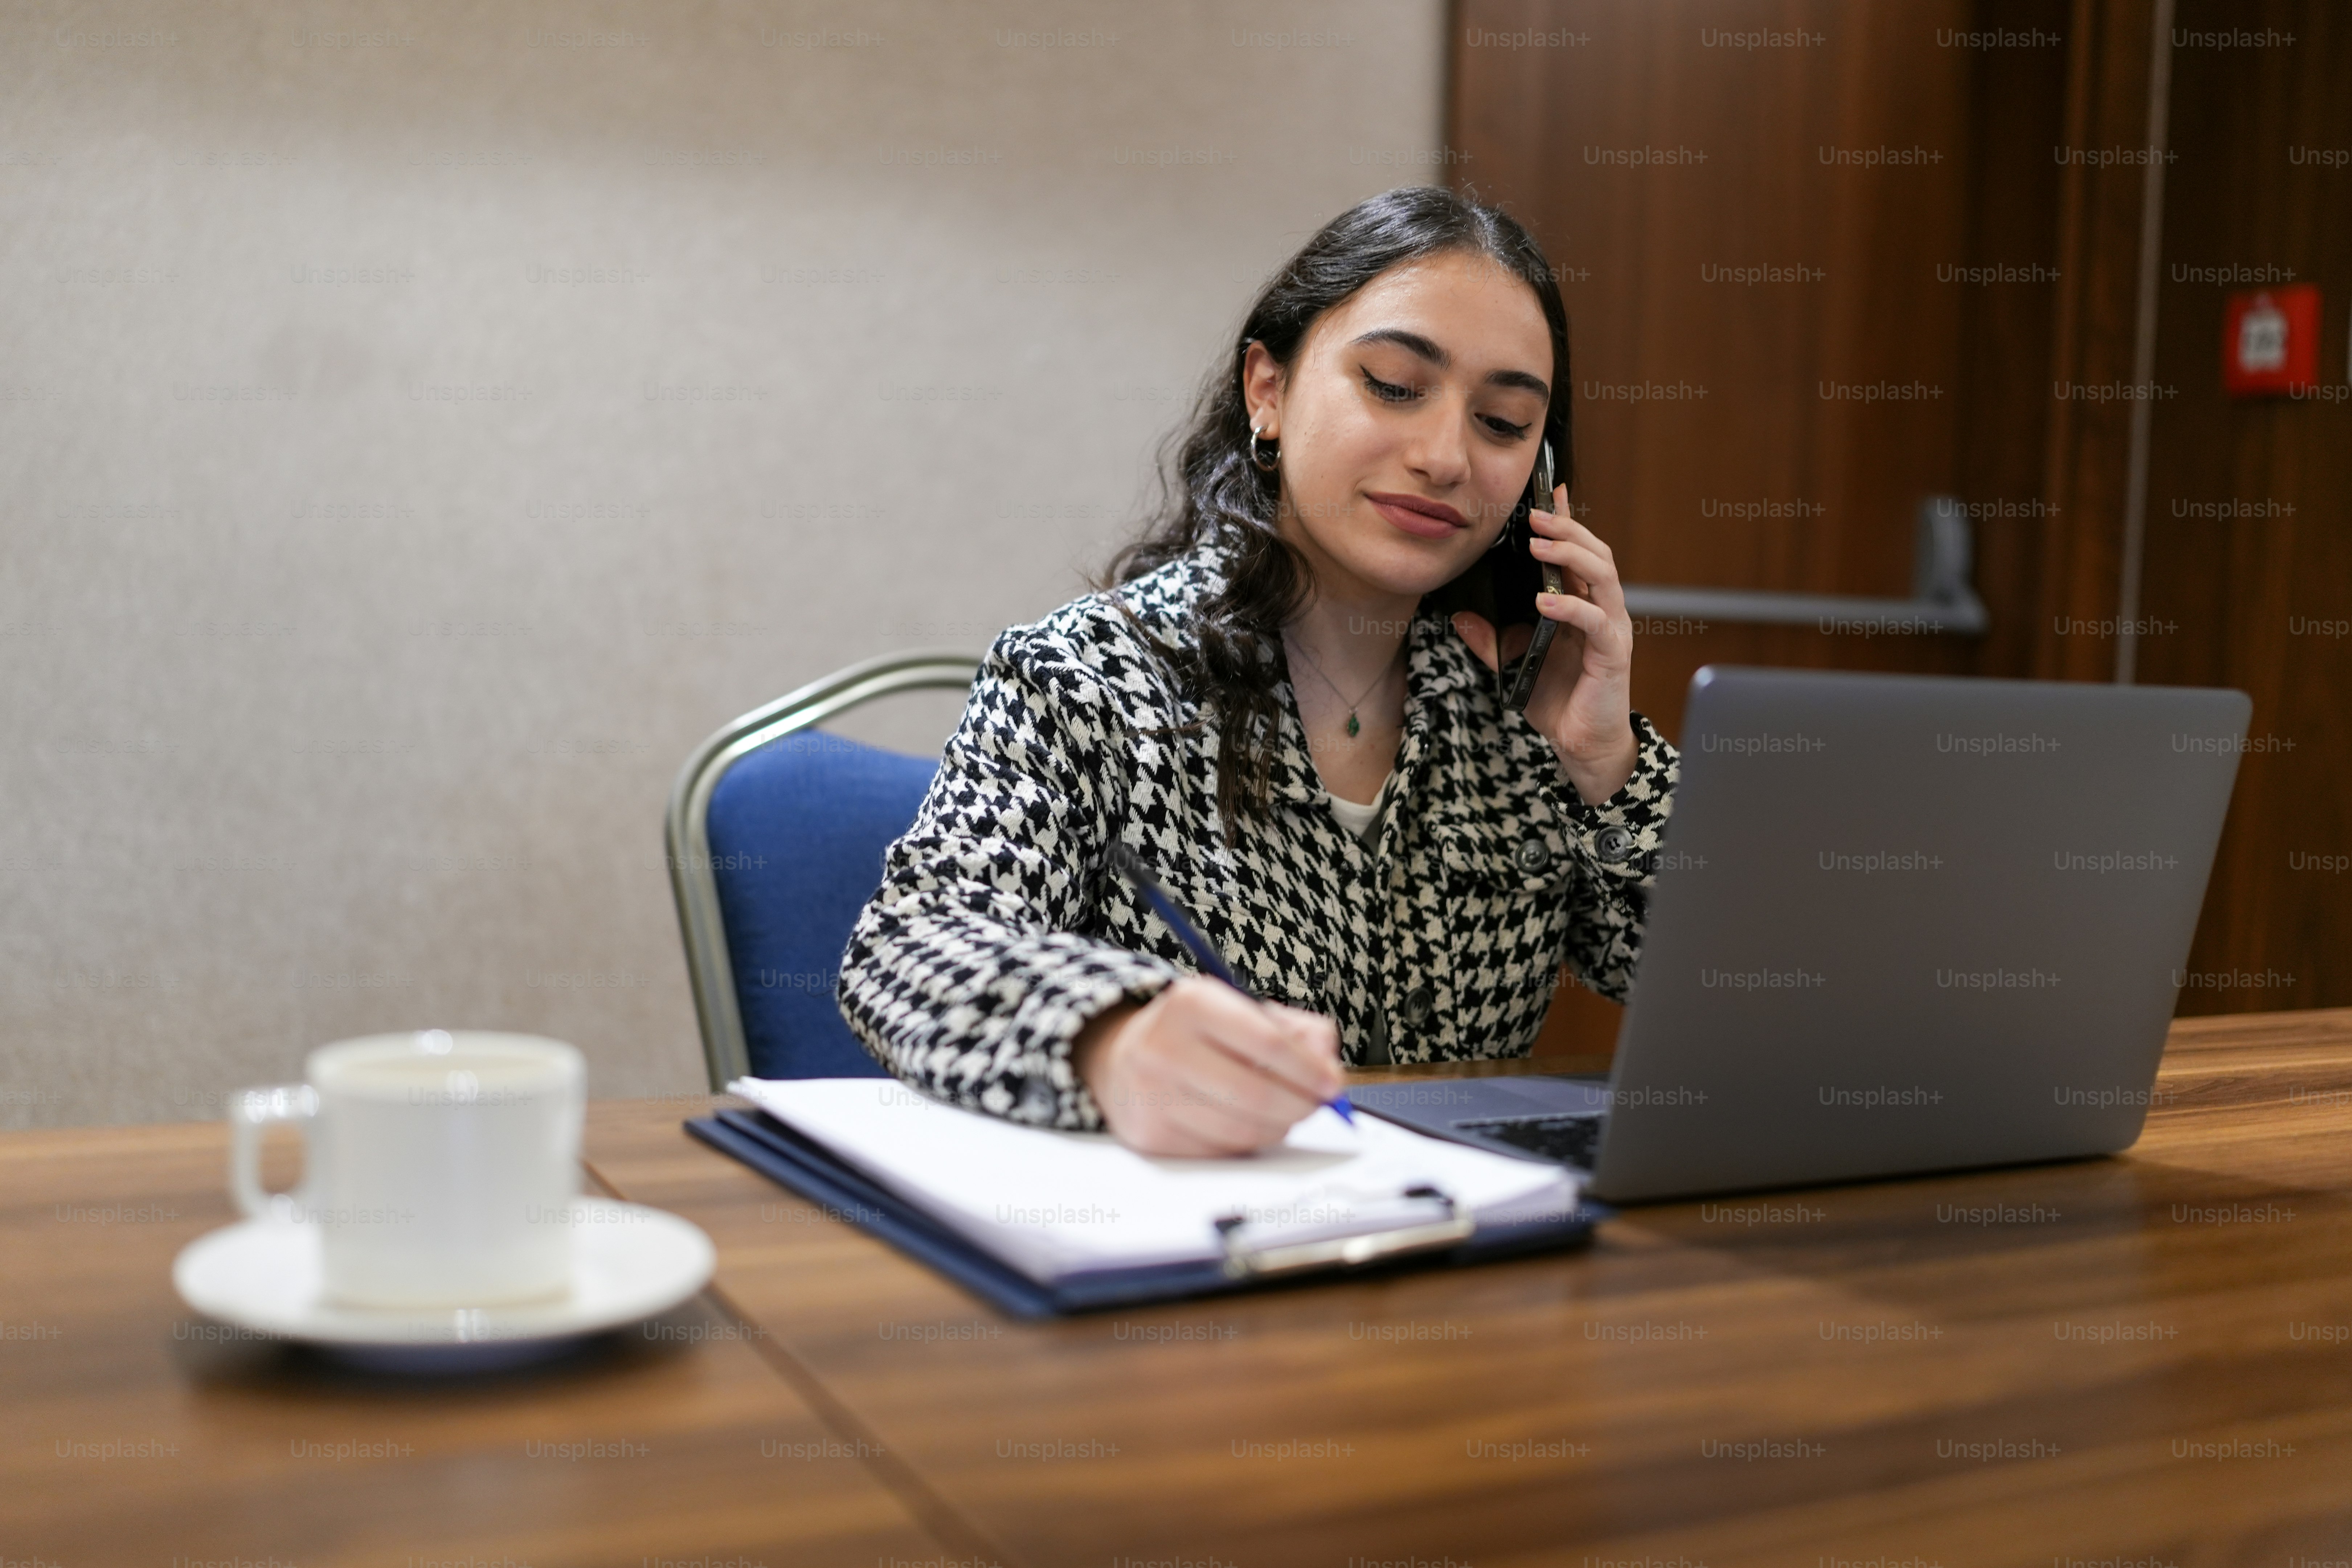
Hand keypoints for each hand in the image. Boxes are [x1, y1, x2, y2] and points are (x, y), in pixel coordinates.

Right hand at [1072, 977, 1344, 1155]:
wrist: (1122, 1056)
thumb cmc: (1197, 1032)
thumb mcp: (1242, 1009)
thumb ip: (1297, 1031)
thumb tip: (1328, 1068)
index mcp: (1191, 1003)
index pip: (1266, 1043)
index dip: (1309, 1069)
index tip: (1333, 1083)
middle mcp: (1164, 1047)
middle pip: (1256, 1095)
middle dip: (1300, 1105)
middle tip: (1316, 1104)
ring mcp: (1153, 1095)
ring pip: (1241, 1131)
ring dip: (1278, 1127)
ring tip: (1283, 1112)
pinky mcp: (1151, 1135)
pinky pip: (1220, 1150)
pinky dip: (1246, 1142)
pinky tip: (1245, 1122)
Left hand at [1450, 483, 1639, 805]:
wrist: (1581, 742)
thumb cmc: (1556, 698)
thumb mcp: (1513, 664)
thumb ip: (1490, 640)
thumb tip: (1460, 618)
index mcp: (1581, 603)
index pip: (1578, 551)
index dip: (1566, 519)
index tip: (1549, 491)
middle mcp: (1602, 608)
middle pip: (1595, 552)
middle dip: (1566, 528)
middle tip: (1534, 514)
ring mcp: (1612, 628)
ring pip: (1603, 575)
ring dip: (1571, 554)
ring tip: (1539, 543)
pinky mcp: (1613, 652)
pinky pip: (1595, 620)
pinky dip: (1570, 606)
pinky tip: (1545, 601)